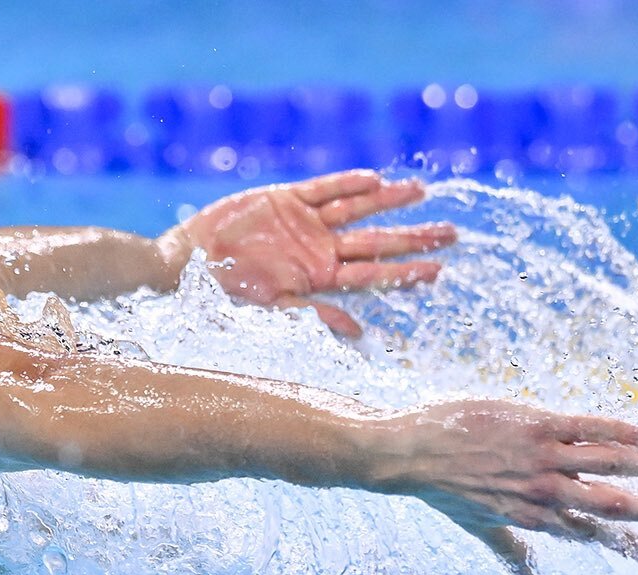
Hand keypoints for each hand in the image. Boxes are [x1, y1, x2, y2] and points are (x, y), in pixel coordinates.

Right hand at [158, 170, 456, 338]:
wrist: (185, 263)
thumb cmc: (223, 293)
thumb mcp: (270, 309)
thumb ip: (314, 316)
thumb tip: (358, 333)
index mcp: (318, 279)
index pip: (372, 274)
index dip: (405, 272)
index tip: (439, 271)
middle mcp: (318, 250)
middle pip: (375, 241)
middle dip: (413, 237)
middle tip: (452, 233)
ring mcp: (304, 222)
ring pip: (356, 209)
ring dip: (387, 201)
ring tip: (420, 191)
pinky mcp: (283, 198)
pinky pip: (323, 187)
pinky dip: (347, 183)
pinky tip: (374, 179)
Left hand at [380, 400, 637, 574]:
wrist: (409, 454)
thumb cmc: (441, 487)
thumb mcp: (478, 525)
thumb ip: (508, 550)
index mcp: (534, 516)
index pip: (588, 533)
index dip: (622, 543)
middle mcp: (543, 491)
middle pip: (610, 504)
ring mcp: (541, 458)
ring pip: (609, 463)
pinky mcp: (534, 425)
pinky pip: (587, 427)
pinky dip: (620, 432)